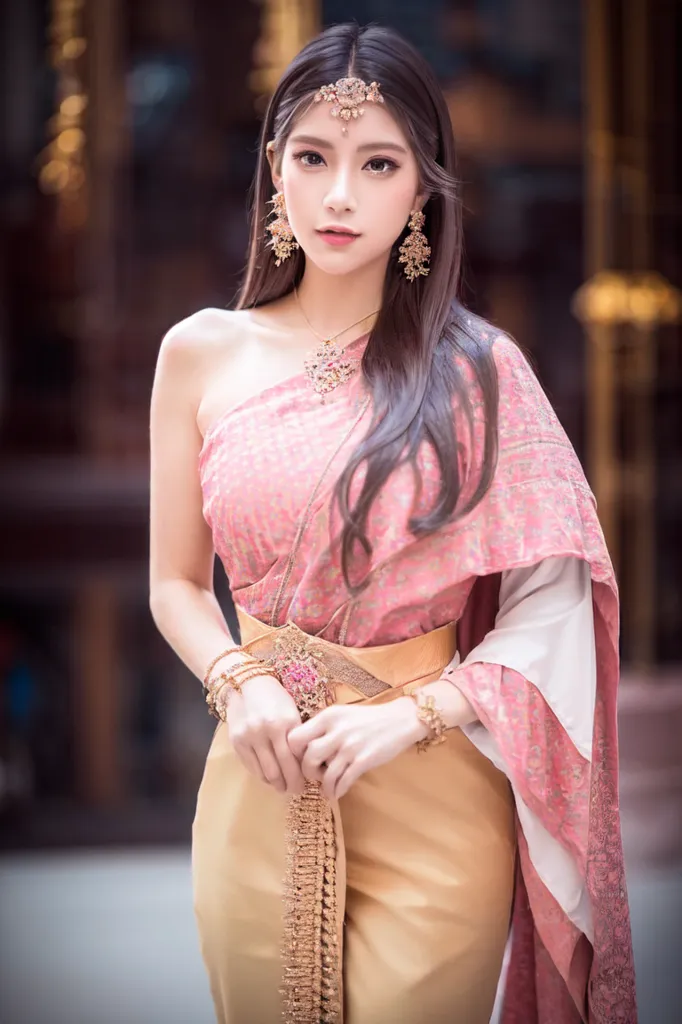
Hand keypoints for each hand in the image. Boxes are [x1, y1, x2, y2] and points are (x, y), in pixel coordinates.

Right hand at [220, 673, 306, 795]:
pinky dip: (262, 776)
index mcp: (285, 722)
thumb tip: (307, 764)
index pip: (295, 758)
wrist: (245, 683)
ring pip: (265, 772)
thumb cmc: (275, 697)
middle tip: (296, 790)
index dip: (301, 775)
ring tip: (283, 786)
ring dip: (276, 784)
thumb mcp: (292, 712)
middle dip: (290, 784)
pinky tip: (269, 777)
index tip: (307, 783)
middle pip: (280, 770)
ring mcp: (249, 737)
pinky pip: (251, 767)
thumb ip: (297, 736)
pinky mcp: (237, 742)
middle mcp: (266, 731)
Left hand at [287, 698, 424, 800]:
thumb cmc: (368, 719)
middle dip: (308, 772)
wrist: (401, 720)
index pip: (295, 737)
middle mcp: (336, 730)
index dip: (294, 753)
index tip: (303, 759)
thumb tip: (302, 748)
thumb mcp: (341, 715)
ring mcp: (350, 746)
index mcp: (327, 716)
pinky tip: (338, 792)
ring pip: (325, 774)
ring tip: (327, 788)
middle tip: (316, 774)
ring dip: (323, 785)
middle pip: (307, 758)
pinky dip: (337, 791)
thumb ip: (323, 727)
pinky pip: (343, 781)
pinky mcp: (364, 760)